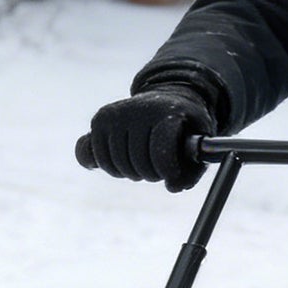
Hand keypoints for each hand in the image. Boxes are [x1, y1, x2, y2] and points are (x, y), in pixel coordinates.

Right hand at [76, 84, 217, 192]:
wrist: (167, 100)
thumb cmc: (184, 131)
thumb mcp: (196, 149)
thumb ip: (189, 174)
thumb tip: (171, 187)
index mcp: (170, 112)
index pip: (161, 151)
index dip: (166, 170)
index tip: (171, 174)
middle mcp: (141, 108)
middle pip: (138, 163)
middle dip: (149, 174)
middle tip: (157, 166)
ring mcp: (117, 112)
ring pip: (114, 164)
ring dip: (129, 172)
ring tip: (141, 161)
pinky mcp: (100, 120)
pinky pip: (91, 156)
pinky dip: (105, 166)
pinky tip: (117, 161)